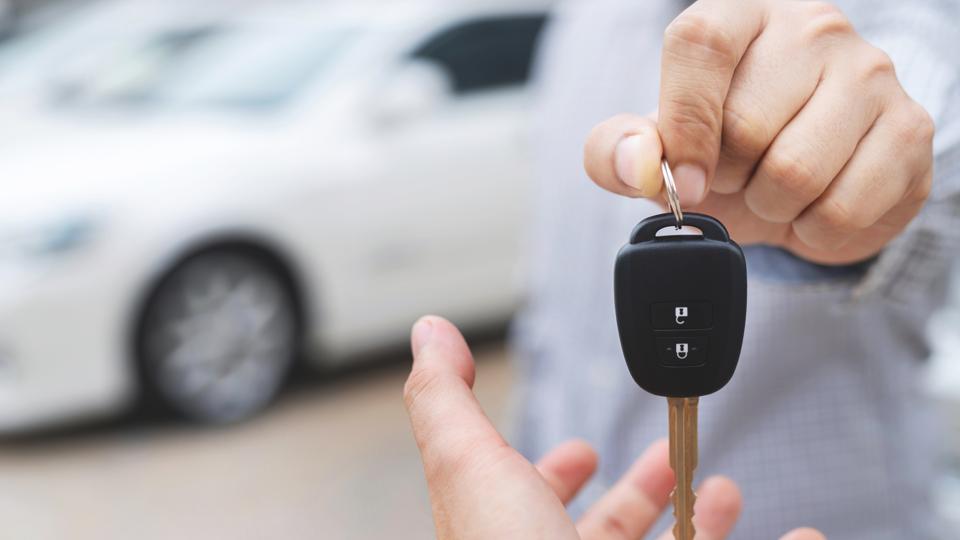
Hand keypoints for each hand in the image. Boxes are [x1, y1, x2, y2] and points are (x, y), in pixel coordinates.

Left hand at [403, 315, 824, 538]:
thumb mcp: (469, 466)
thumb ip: (445, 401)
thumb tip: (428, 333)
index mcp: (515, 533)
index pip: (534, 498)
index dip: (558, 471)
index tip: (583, 452)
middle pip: (608, 532)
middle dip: (642, 492)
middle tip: (668, 464)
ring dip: (705, 521)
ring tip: (729, 491)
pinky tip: (803, 537)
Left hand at [583, 0, 932, 264]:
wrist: (804, 181)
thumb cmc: (725, 150)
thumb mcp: (661, 148)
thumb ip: (619, 150)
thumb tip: (635, 165)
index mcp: (739, 14)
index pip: (701, 45)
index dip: (684, 122)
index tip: (683, 178)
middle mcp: (812, 29)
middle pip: (746, 126)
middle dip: (729, 177)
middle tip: (738, 175)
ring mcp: (871, 74)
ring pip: (797, 172)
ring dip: (771, 206)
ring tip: (774, 188)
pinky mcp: (909, 129)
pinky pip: (844, 208)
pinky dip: (815, 228)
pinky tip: (814, 204)